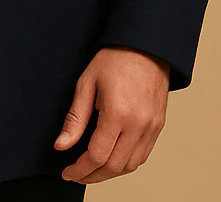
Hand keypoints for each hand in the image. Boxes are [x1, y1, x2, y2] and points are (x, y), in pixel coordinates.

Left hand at [53, 46, 169, 183]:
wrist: (145, 45)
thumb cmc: (115, 58)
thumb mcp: (87, 82)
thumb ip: (75, 118)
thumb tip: (62, 145)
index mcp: (117, 113)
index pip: (97, 156)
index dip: (80, 170)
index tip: (68, 172)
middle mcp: (138, 124)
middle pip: (114, 167)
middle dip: (92, 176)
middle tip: (77, 175)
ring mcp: (151, 127)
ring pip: (130, 166)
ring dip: (110, 173)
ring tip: (92, 170)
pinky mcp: (158, 126)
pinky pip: (142, 155)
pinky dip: (126, 163)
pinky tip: (112, 159)